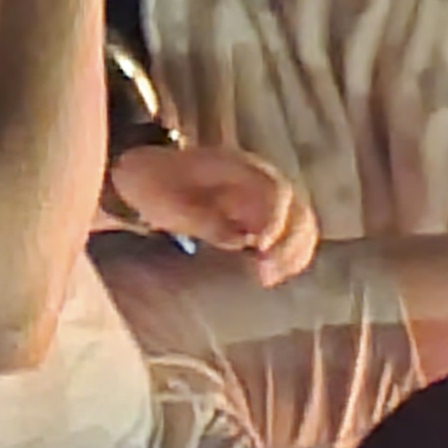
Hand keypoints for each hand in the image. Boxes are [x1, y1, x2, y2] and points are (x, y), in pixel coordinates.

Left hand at [108, 144, 315, 282]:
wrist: (147, 180)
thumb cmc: (155, 188)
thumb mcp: (168, 202)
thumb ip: (204, 219)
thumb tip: (239, 241)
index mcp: (240, 168)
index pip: (276, 190)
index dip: (277, 219)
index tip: (262, 247)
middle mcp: (261, 180)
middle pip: (297, 209)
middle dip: (290, 243)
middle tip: (267, 273)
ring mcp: (265, 199)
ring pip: (300, 225)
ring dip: (293, 254)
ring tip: (270, 279)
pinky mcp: (264, 218)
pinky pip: (291, 236)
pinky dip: (289, 257)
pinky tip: (272, 276)